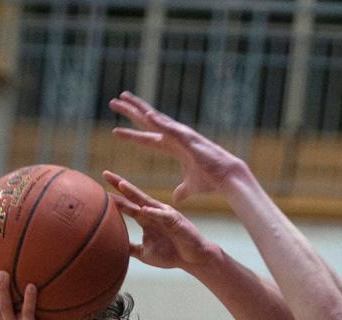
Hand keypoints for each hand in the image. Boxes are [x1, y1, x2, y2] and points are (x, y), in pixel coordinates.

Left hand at [103, 171, 210, 271]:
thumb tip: (113, 249)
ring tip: (121, 185)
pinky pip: (163, 216)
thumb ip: (130, 248)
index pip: (127, 204)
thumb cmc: (171, 254)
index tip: (98, 189)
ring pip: (146, 201)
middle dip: (120, 184)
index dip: (114, 196)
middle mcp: (153, 212)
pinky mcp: (176, 220)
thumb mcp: (144, 253)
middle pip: (134, 195)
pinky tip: (143, 209)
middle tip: (105, 174)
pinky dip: (153, 213)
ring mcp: (164, 214)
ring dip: (134, 193)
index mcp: (146, 218)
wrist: (193, 258)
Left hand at [110, 91, 245, 204]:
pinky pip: (172, 129)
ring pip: (156, 118)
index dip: (132, 135)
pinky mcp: (190, 139)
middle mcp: (174, 137)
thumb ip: (181, 191)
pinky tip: (148, 115)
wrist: (227, 178)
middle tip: (114, 101)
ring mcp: (181, 135)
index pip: (147, 139)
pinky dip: (160, 122)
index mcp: (173, 147)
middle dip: (131, 111)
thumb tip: (176, 198)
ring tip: (123, 98)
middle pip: (147, 121)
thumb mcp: (190, 188)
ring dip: (139, 108)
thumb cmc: (211, 181)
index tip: (115, 132)